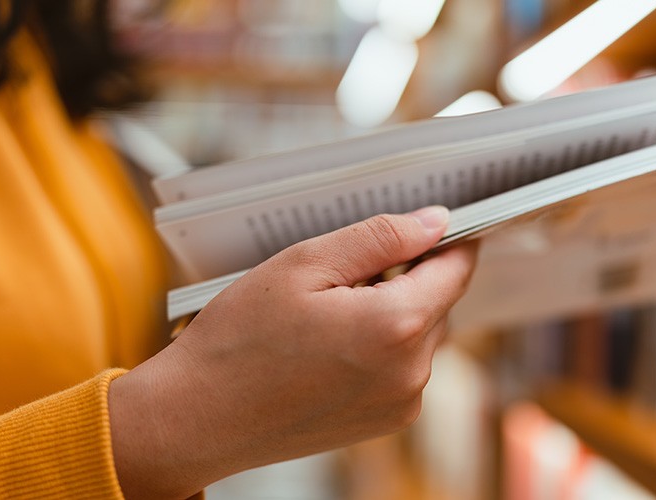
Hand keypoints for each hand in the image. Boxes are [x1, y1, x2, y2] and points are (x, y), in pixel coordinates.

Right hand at [109, 206, 478, 498]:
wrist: (199, 418)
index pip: (456, 267)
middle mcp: (412, 372)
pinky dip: (380, 348)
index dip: (445, 239)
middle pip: (439, 302)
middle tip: (344, 272)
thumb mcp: (304, 265)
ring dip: (392, 314)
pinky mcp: (385, 423)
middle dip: (407, 277)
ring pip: (422, 335)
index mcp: (397, 325)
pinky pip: (403, 369)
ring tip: (328, 313)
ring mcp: (401, 404)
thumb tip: (436, 222)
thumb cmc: (240, 339)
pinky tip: (329, 345)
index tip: (426, 225)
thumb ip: (379, 238)